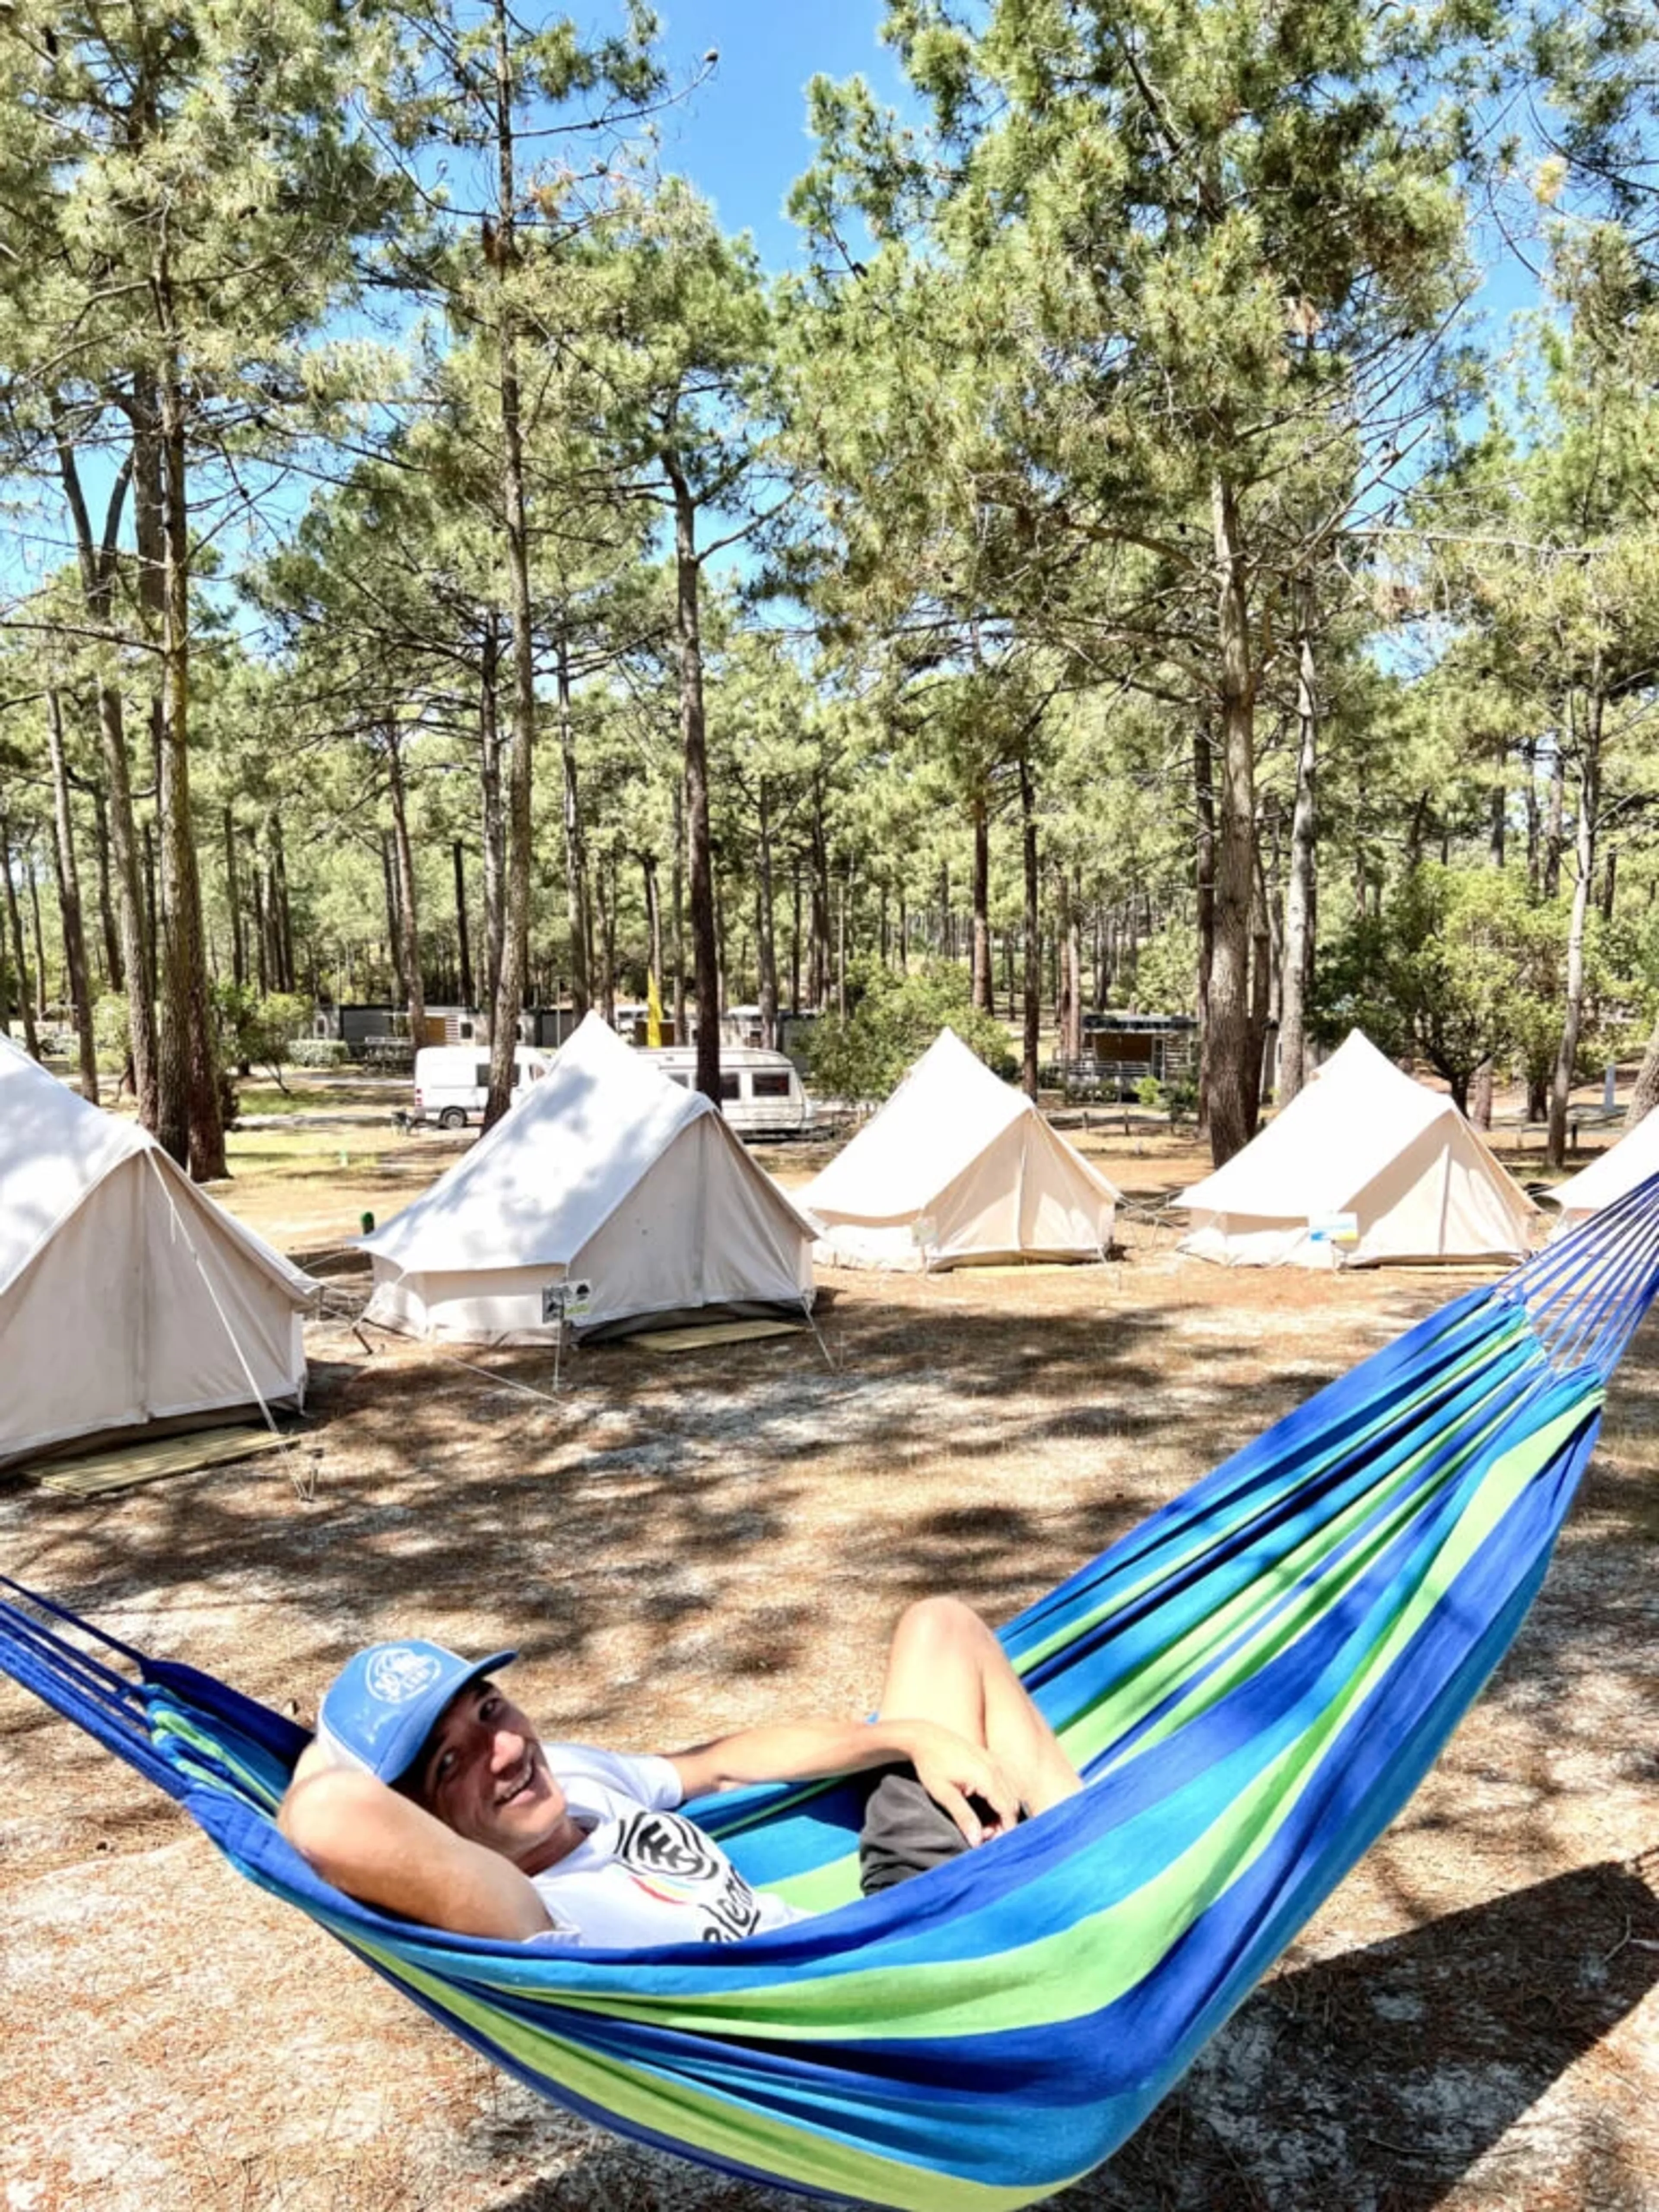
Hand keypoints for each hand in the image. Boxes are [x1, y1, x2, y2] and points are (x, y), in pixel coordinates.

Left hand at [894, 1720, 1021, 1846]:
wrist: (924, 1737)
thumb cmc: (931, 1765)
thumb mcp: (944, 1794)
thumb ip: (963, 1817)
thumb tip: (977, 1842)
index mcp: (986, 1776)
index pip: (1008, 1809)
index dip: (1005, 1830)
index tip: (992, 1842)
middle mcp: (995, 1767)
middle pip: (1013, 1803)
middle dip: (1004, 1823)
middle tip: (984, 1835)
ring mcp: (994, 1760)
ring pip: (1011, 1793)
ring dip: (1003, 1811)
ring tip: (984, 1824)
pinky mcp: (990, 1757)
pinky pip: (1006, 1782)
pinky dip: (1001, 1798)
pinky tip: (986, 1806)